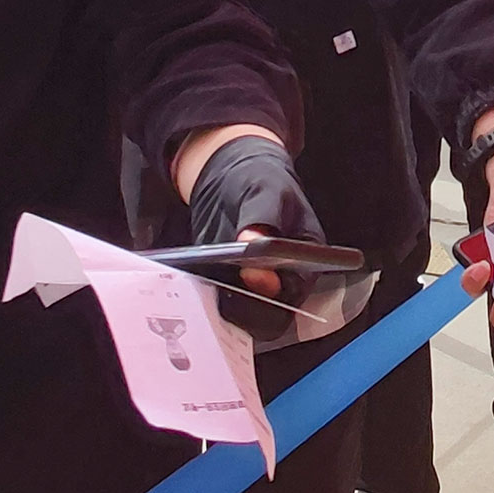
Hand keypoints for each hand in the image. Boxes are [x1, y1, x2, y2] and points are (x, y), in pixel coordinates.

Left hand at [185, 135, 326, 327]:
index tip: (250, 275)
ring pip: (243, 315)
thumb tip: (250, 242)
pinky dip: (204, 299)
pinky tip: (188, 283)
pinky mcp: (225, 286)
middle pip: (270, 314)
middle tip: (220, 287)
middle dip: (246, 306)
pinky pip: (217, 304)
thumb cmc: (261, 180)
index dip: (276, 290)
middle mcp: (282, 281)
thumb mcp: (265, 191)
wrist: (231, 177)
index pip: (296, 289)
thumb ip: (261, 216)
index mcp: (305, 260)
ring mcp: (252, 288)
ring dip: (222, 306)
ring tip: (201, 285)